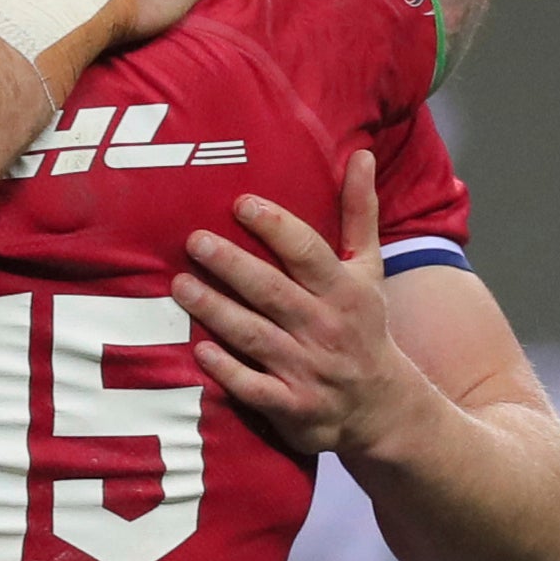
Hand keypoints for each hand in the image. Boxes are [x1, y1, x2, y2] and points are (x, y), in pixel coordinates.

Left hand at [176, 151, 434, 459]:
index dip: (277, 227)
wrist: (381, 408)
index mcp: (345, 289)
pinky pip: (254, 388)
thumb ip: (360, 213)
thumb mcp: (370, 270)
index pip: (309, 252)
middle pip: (274, 291)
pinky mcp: (291, 406)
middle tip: (193, 241)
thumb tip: (359, 152)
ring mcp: (307, 368)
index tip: (241, 204)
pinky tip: (198, 350)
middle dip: (233, 266)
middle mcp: (326, 327)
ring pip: (255, 336)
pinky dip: (227, 371)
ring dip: (217, 311)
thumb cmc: (362, 326)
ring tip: (178, 285)